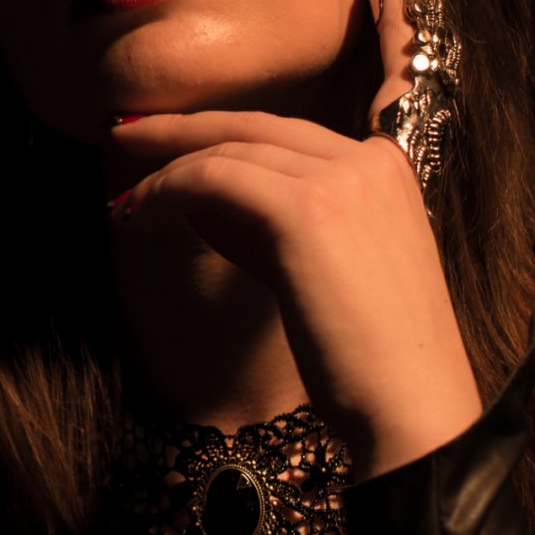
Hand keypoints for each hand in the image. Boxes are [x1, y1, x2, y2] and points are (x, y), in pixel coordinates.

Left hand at [109, 0, 481, 477]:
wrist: (411, 408)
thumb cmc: (364, 358)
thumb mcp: (315, 271)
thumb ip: (265, 225)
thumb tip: (193, 196)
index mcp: (385, 169)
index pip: (288, 131)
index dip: (220, 128)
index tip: (166, 138)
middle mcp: (368, 161)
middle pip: (255, 125)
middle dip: (182, 129)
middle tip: (124, 134)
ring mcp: (342, 179)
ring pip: (229, 150)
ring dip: (165, 170)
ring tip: (124, 197)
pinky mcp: (307, 208)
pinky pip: (215, 179)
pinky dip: (167, 191)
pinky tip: (137, 213)